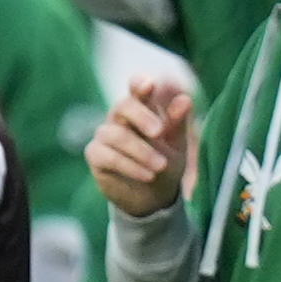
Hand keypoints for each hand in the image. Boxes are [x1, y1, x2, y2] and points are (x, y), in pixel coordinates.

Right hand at [88, 77, 195, 219]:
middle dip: (141, 117)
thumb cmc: (164, 164)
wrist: (151, 196)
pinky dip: (130, 166)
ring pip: (117, 135)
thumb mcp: (176, 144)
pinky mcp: (95, 156)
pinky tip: (148, 175)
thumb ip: (177, 123)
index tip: (148, 84)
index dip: (139, 85)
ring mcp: (104, 137)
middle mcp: (119, 120)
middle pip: (122, 106)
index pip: (136, 91)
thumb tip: (185, 99)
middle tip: (159, 131)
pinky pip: (109, 156)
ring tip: (160, 166)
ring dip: (141, 151)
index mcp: (141, 111)